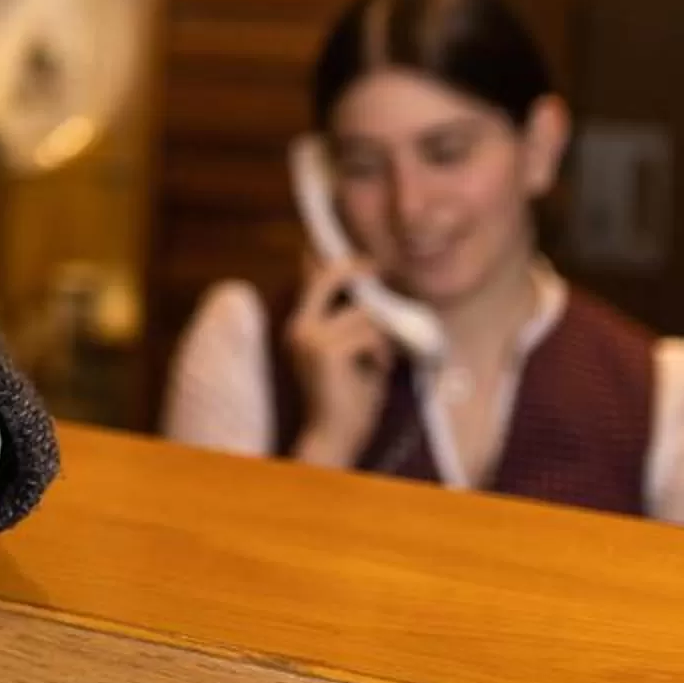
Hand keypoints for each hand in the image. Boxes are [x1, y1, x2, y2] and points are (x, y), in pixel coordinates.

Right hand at [285, 261, 395, 465]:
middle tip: (378, 265)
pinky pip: (370, 335)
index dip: (325, 257)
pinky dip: (382, 353)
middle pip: (330, 277)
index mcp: (300, 327)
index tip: (342, 244)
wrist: (334, 438)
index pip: (311, 279)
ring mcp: (310, 338)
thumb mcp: (351, 356)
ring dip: (383, 336)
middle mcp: (299, 327)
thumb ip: (354, 326)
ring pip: (365, 315)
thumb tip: (375, 296)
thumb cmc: (349, 401)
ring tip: (383, 361)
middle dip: (358, 268)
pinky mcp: (327, 351)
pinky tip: (378, 372)